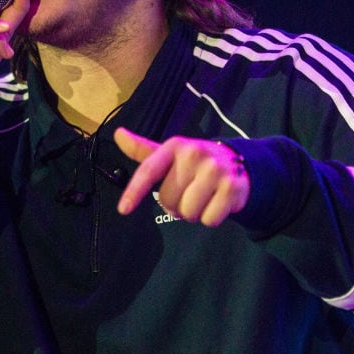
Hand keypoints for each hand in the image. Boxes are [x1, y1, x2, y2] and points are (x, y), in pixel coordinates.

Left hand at [114, 127, 250, 226]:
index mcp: (175, 146)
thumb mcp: (170, 154)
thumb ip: (142, 149)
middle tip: (188, 192)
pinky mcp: (232, 187)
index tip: (123, 209)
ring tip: (202, 197)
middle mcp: (195, 154)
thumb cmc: (194, 163)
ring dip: (193, 213)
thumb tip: (118, 133)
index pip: (149, 170)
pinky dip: (210, 218)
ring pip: (188, 212)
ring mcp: (215, 170)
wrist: (236, 163)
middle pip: (168, 200)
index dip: (134, 191)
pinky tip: (216, 202)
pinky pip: (209, 220)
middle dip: (175, 204)